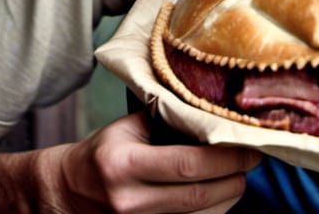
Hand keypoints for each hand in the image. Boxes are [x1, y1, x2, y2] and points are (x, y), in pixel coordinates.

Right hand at [39, 111, 261, 212]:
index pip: (189, 164)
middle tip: (254, 160)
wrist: (64, 194)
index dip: (228, 157)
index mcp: (124, 165)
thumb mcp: (127, 130)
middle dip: (236, 178)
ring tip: (239, 176)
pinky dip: (210, 212)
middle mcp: (130, 202)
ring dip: (228, 197)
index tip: (252, 146)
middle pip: (200, 195)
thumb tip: (218, 114)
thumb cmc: (103, 154)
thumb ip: (168, 120)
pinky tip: (218, 196)